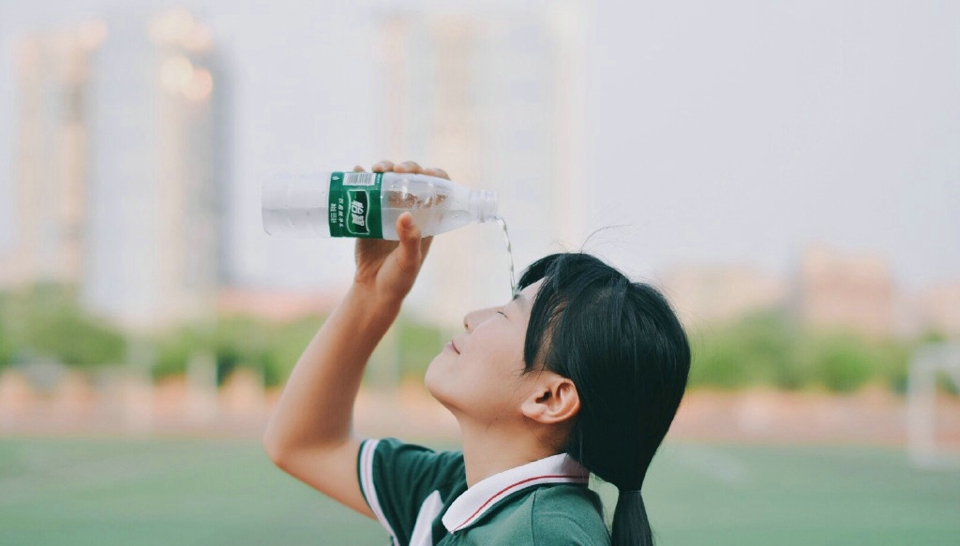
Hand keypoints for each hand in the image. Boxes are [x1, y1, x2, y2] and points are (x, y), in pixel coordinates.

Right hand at [351, 160, 448, 305]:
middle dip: (406, 167)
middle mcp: (410, 211)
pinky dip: (361, 177)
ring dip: (384, 168)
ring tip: (376, 170)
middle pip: (412, 179)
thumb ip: (410, 241)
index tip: (425, 172)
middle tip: (396, 169)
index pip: (438, 190)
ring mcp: (388, 210)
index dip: (435, 176)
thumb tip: (405, 215)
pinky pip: (366, 190)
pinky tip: (356, 171)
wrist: (372, 290)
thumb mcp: (409, 262)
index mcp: (428, 220)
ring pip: (389, 181)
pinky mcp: (368, 214)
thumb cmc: (398, 279)